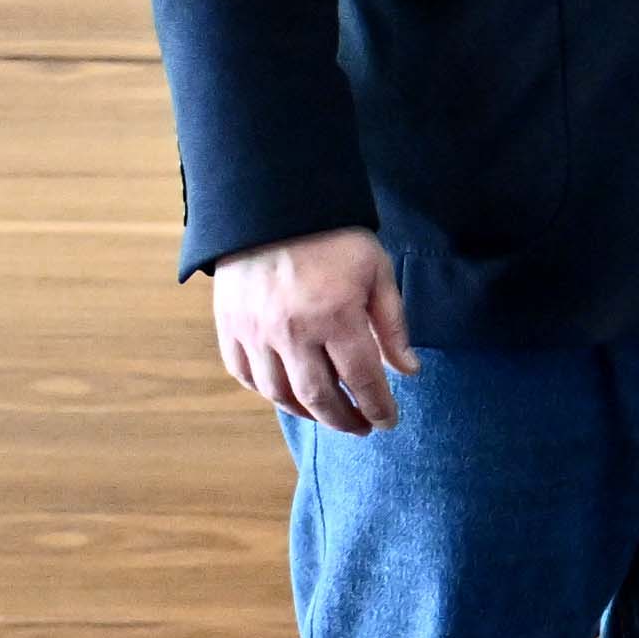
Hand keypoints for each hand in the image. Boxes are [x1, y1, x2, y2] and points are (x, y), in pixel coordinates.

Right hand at [212, 226, 415, 435]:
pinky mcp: (230, 327)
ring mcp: (255, 332)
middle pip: (318, 396)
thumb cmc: (334, 240)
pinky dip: (267, 393)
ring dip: (307, 413)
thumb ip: (393, 326)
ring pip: (279, 393)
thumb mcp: (377, 274)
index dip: (378, 406)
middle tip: (362, 428)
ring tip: (329, 416)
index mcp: (335, 316)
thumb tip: (409, 371)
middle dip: (344, 420)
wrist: (272, 209)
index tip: (389, 421)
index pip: (361, 379)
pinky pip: (245, 374)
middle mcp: (291, 331)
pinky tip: (288, 396)